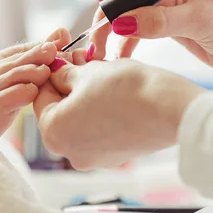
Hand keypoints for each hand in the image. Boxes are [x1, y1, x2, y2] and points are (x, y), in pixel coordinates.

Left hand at [33, 56, 202, 169]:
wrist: (173, 110)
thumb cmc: (127, 89)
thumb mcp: (88, 72)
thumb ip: (63, 74)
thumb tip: (55, 73)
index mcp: (53, 132)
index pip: (39, 96)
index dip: (49, 71)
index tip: (61, 54)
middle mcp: (69, 153)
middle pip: (58, 109)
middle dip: (67, 82)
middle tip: (79, 57)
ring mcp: (93, 158)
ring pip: (78, 118)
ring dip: (83, 93)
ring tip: (98, 68)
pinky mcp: (114, 157)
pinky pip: (96, 129)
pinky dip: (98, 109)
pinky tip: (111, 89)